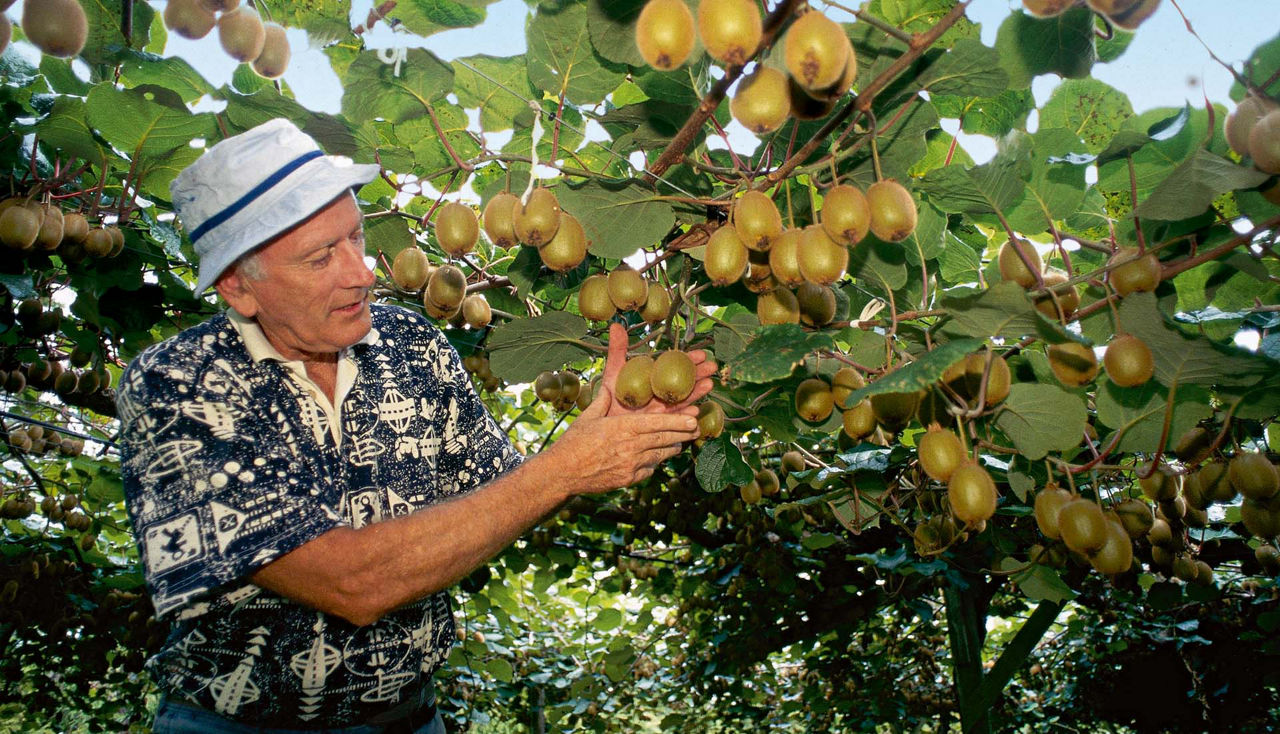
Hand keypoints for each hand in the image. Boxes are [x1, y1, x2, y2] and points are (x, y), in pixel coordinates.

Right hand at [545, 382, 700, 494]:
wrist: (562, 473)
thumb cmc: (573, 442)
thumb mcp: (588, 417)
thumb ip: (603, 401)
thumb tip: (610, 388)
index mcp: (622, 428)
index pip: (657, 423)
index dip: (678, 421)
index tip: (693, 418)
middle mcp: (630, 447)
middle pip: (664, 439)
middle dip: (683, 433)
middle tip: (696, 428)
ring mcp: (631, 465)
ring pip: (660, 455)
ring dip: (672, 448)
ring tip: (680, 442)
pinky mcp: (628, 479)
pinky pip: (649, 469)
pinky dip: (654, 462)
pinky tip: (655, 458)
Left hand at [598, 322, 716, 417]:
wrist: (603, 422)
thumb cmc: (609, 397)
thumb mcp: (613, 372)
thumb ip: (617, 350)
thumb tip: (616, 325)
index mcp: (654, 378)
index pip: (674, 366)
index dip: (688, 359)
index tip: (701, 354)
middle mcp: (661, 393)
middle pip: (684, 382)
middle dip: (699, 374)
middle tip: (713, 366)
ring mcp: (662, 410)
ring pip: (683, 400)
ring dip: (697, 393)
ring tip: (709, 384)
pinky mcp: (660, 426)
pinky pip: (674, 421)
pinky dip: (684, 416)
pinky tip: (695, 410)